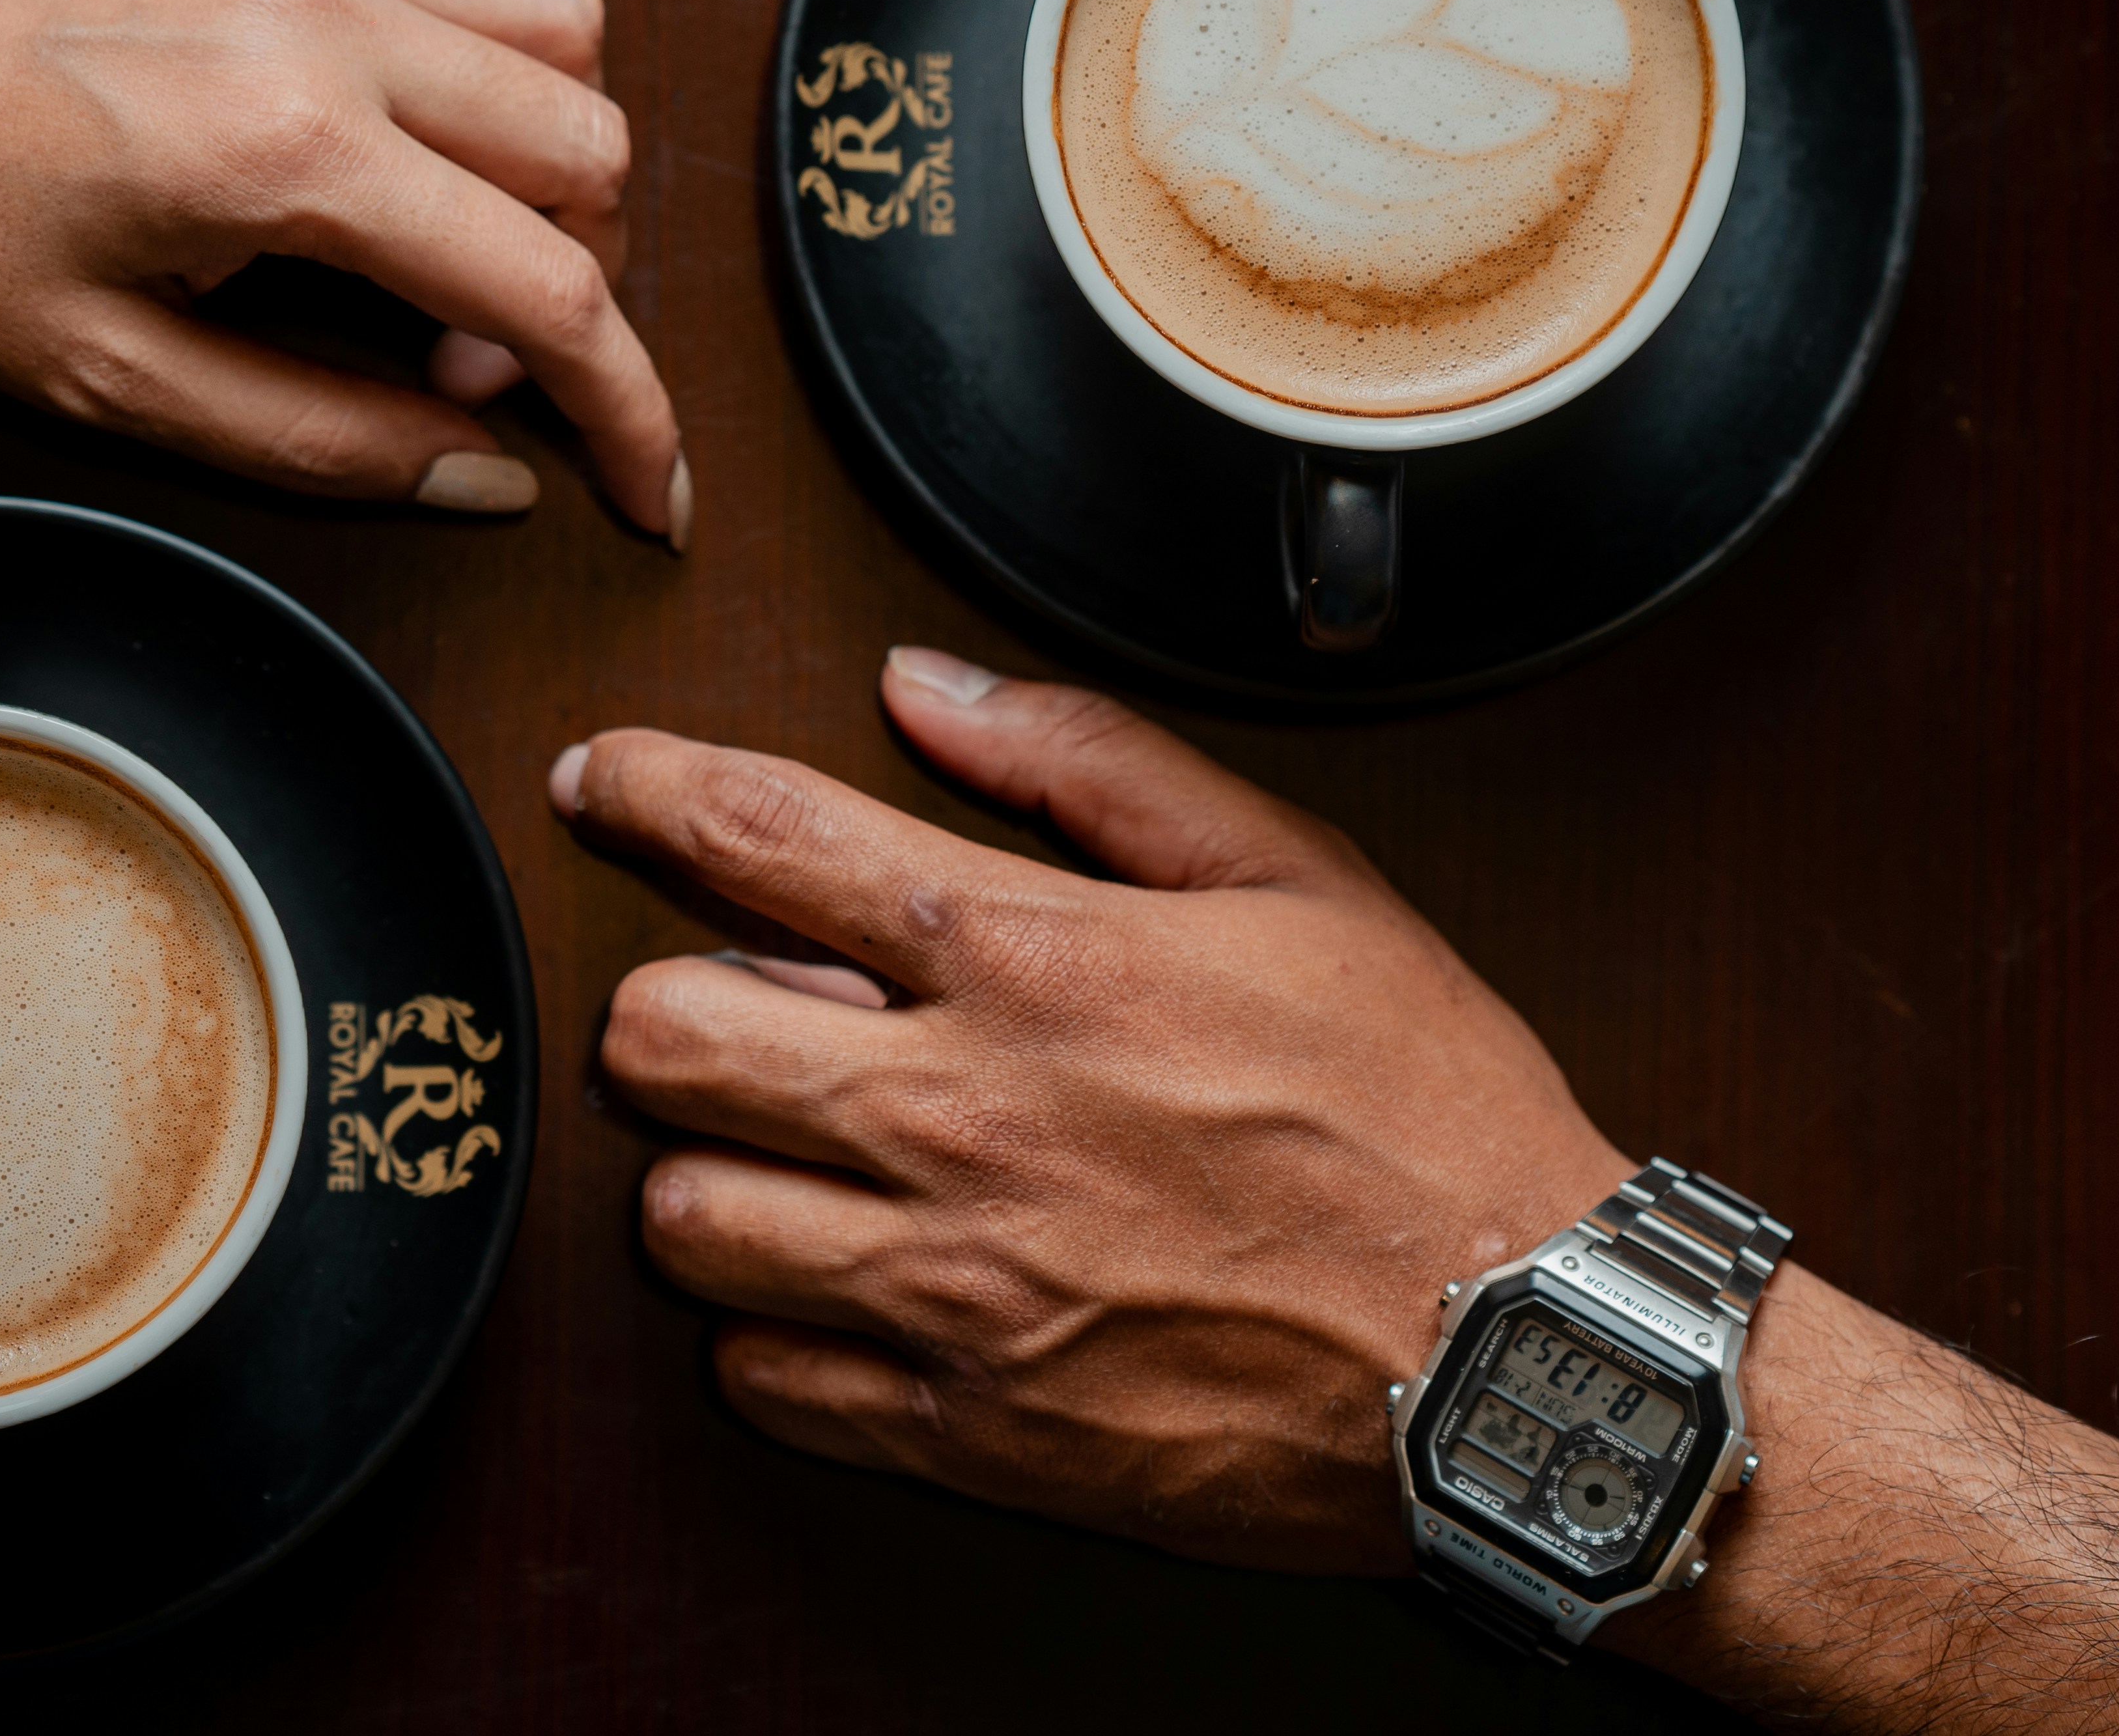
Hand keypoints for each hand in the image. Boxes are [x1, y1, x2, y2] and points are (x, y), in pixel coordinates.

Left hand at [0, 0, 685, 535]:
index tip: (657, 497)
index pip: (556, 293)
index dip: (634, 416)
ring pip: (562, 30)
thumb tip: (485, 476)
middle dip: (574, 289)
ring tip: (444, 239)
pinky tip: (395, 126)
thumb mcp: (96, 378)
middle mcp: (335, 22)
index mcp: (292, 151)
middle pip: (590, 155)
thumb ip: (316, 437)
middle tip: (452, 371)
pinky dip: (488, 48)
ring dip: (554, 152)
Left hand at [555, 646, 1626, 1571]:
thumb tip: (926, 686)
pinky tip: (843, 1285)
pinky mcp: (967, 1432)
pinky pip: (757, 1379)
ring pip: (679, 1217)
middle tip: (726, 1002)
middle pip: (656, 1036)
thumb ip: (1090, 762)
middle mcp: (959, 1119)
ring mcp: (951, 1287)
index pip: (752, 832)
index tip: (602, 776)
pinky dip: (769, 1330)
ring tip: (789, 1152)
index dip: (639, 783)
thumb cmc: (1425, 1114)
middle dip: (661, 1000)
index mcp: (1031, 960)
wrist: (1515, 1356)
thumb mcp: (1296, 877)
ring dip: (707, 1168)